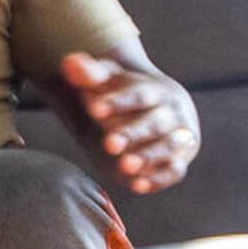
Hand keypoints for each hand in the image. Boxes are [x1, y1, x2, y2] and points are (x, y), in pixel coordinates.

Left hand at [59, 51, 196, 194]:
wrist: (151, 112)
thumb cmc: (123, 95)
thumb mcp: (106, 81)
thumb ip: (88, 73)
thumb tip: (69, 63)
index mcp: (157, 90)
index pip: (139, 95)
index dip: (118, 102)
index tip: (93, 109)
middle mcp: (172, 114)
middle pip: (155, 124)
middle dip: (133, 134)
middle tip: (109, 144)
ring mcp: (178, 139)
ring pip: (167, 148)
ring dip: (147, 157)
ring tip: (124, 165)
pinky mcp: (177, 162)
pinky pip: (174, 171)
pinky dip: (159, 179)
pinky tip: (137, 185)